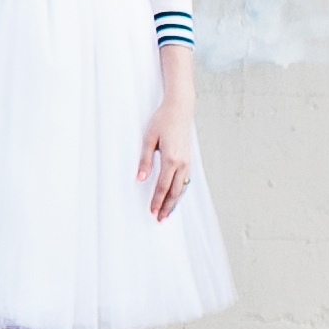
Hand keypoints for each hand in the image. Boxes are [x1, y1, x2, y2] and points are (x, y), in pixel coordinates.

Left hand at [136, 99, 197, 222]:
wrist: (179, 109)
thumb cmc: (162, 121)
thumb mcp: (149, 138)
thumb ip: (144, 159)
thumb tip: (140, 178)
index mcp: (171, 159)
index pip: (162, 186)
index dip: (157, 200)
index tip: (152, 211)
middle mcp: (182, 163)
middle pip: (174, 191)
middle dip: (167, 206)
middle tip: (160, 219)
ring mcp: (187, 162)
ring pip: (182, 187)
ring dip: (174, 201)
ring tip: (167, 212)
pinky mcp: (189, 159)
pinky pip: (185, 180)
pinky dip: (180, 191)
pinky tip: (175, 196)